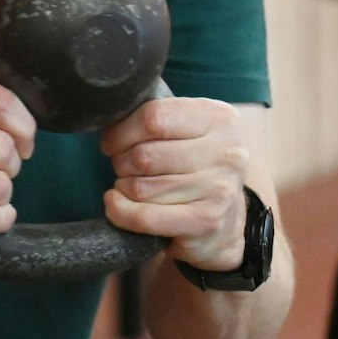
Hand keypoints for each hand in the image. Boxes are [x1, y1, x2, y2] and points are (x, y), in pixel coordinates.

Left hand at [99, 97, 249, 271]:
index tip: (112, 142)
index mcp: (219, 117)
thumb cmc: (196, 166)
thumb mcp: (190, 131)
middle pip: (145, 155)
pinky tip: (116, 205)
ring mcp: (219, 188)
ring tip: (129, 186)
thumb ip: (159, 119)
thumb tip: (111, 123)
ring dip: (124, 188)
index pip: (154, 117)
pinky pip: (145, 216)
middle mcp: (226, 151)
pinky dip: (120, 211)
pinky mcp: (206, 221)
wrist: (226, 220)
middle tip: (122, 167)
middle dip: (121, 162)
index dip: (122, 131)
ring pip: (142, 188)